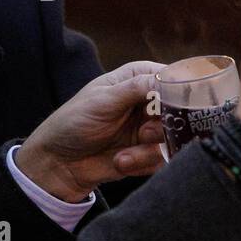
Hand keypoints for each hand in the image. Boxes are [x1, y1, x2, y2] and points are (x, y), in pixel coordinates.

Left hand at [16, 61, 166, 202]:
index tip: (176, 106)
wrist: (58, 163)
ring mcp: (150, 128)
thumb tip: (169, 79)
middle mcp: (149, 101)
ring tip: (123, 153)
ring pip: (173, 138)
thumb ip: (138, 88)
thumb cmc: (74, 122)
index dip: (181, 90)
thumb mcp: (103, 101)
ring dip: (147, 150)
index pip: (174, 77)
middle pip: (182, 110)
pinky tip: (119, 161)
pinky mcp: (148, 153)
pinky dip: (141, 163)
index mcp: (139, 78)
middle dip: (164, 126)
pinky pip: (162, 159)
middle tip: (145, 133)